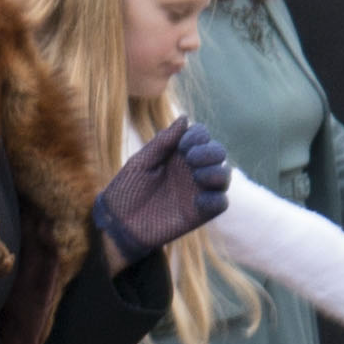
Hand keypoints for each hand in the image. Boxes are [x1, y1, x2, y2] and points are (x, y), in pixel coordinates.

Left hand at [90, 119, 233, 265]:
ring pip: (224, 175)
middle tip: (191, 158)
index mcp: (177, 153)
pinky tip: (197, 200)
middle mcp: (191, 169)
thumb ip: (162, 143)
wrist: (119, 225)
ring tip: (197, 176)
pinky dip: (215, 199)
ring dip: (216, 172)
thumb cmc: (126, 190)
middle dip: (210, 151)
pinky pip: (220, 203)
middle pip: (218, 152)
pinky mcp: (200, 213)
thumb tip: (185, 118)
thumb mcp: (140, 163)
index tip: (182, 146)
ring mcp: (198, 190)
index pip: (201, 135)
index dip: (198, 136)